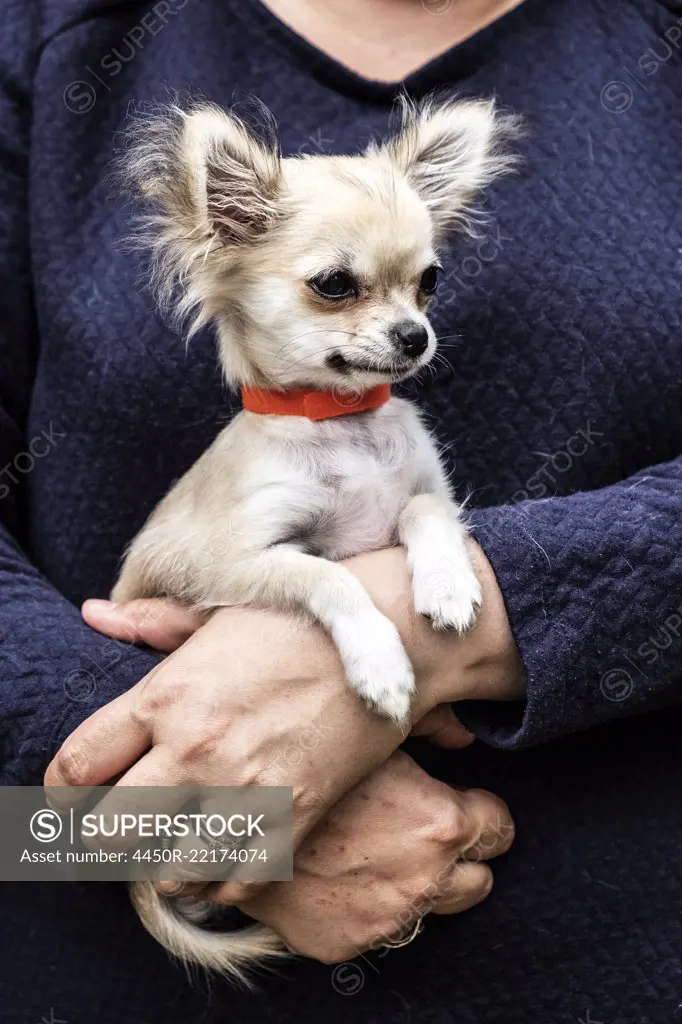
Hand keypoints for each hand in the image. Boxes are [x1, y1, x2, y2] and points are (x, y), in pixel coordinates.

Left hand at [46, 545, 522, 902]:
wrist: (388, 641)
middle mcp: (197, 750)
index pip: (78, 764)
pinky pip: (232, 886)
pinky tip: (220, 853)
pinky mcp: (294, 821)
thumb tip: (97, 615)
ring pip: (166, 870)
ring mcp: (247, 792)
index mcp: (169, 695)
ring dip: (161, 860)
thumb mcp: (218, 618)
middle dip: (108, 829)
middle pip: (110, 829)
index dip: (65, 787)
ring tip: (174, 838)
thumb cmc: (297, 623)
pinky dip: (217, 881)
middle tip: (125, 818)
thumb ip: (152, 625)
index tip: (78, 791)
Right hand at [241, 752, 513, 962]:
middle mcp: (422, 880)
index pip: (499, 827)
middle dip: (456, 854)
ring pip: (434, 909)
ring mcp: (384, 919)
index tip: (457, 801)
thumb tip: (463, 728)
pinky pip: (377, 928)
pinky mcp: (345, 943)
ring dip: (416, 882)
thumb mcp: (372, 729)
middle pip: (479, 879)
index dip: (478, 809)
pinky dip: (365, 903)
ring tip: (375, 846)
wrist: (228, 809)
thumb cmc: (305, 755)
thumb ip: (429, 723)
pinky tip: (338, 870)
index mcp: (441, 824)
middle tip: (418, 827)